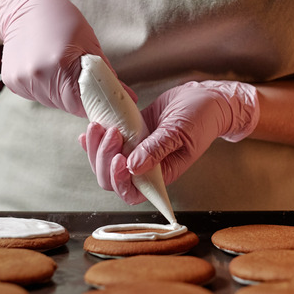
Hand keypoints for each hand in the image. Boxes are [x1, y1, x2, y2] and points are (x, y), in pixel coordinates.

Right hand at [0, 0, 134, 116]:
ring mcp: (22, 79)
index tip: (101, 102)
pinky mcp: (12, 81)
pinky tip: (45, 67)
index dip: (93, 104)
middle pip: (66, 105)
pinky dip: (45, 88)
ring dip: (61, 94)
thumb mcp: (90, 43)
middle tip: (82, 80)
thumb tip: (129, 98)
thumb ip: (107, 75)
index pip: (81, 104)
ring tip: (61, 68)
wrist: (23, 6)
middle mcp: (37, 74)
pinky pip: (36, 95)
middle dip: (78, 98)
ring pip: (51, 102)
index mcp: (59, 64)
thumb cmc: (61, 19)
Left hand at [78, 80, 258, 203]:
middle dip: (104, 159)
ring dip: (96, 148)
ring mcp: (137, 151)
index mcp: (162, 174)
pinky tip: (88, 132)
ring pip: (106, 162)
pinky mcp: (131, 136)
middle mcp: (146, 167)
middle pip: (112, 179)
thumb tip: (133, 166)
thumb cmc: (201, 118)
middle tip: (110, 133)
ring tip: (98, 126)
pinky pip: (108, 145)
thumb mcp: (180, 132)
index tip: (119, 158)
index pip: (133, 193)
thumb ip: (157, 149)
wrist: (205, 99)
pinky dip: (95, 140)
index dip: (120, 181)